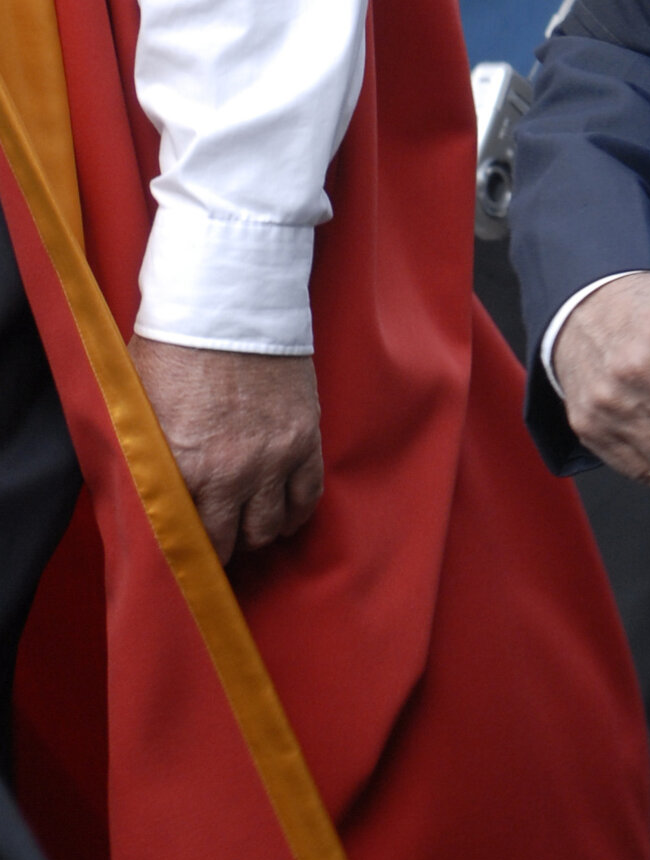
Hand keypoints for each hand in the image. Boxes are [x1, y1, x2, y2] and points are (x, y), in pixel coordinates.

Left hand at [129, 338, 323, 563]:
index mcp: (182, 468)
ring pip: (270, 524)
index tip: (182, 553)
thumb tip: (132, 489)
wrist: (228, 306)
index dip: (183, 551)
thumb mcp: (138, 407)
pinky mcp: (304, 438)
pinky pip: (307, 494)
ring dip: (259, 531)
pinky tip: (285, 515)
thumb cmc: (173, 350)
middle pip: (232, 540)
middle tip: (217, 543)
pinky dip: (296, 512)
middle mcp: (231, 473)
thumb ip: (140, 455)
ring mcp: (274, 457)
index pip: (183, 537)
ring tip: (250, 526)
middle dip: (222, 547)